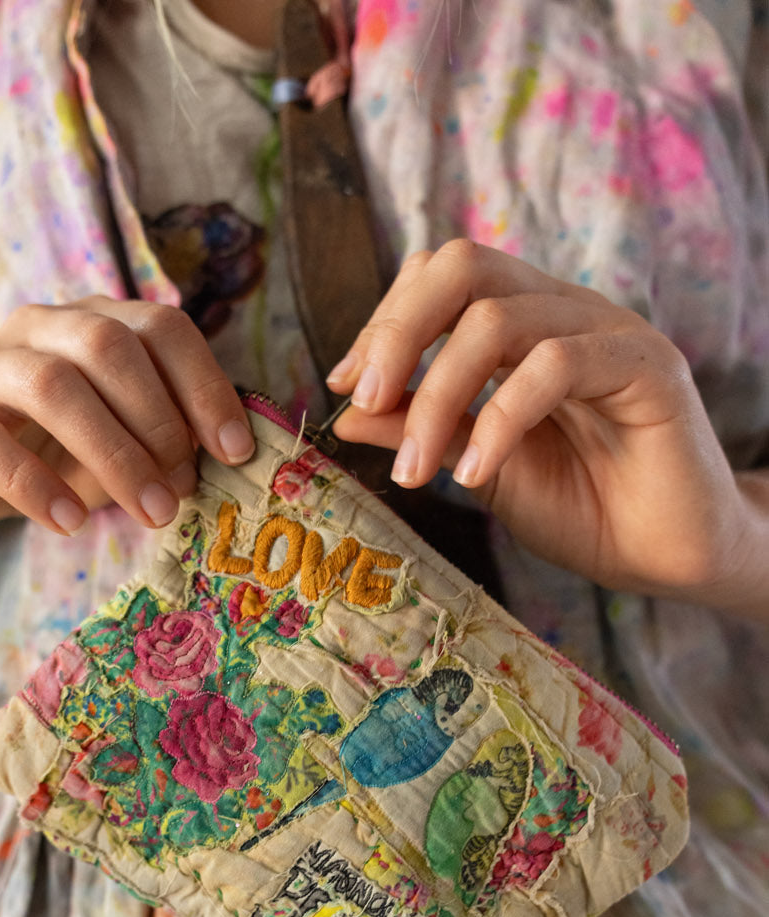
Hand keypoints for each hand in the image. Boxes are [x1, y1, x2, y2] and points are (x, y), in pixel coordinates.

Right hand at [0, 296, 253, 536]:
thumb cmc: (63, 453)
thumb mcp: (128, 440)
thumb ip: (172, 437)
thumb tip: (234, 462)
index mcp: (98, 321)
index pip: (162, 326)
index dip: (205, 385)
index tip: (235, 451)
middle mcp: (42, 326)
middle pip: (108, 347)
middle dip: (158, 423)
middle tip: (184, 491)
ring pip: (52, 386)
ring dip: (113, 454)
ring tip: (150, 512)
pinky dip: (33, 483)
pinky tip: (70, 521)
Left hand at [327, 240, 755, 603]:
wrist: (666, 557)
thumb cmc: (582, 509)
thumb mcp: (478, 468)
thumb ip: (421, 430)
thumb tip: (344, 410)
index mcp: (521, 323)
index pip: (440, 276)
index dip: (383, 322)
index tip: (344, 387)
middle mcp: (561, 311)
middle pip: (463, 266)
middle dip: (397, 331)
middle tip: (364, 400)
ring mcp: (606, 330)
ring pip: (498, 319)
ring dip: (437, 396)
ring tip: (415, 470)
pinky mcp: (645, 364)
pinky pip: (554, 365)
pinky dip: (499, 421)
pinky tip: (474, 473)